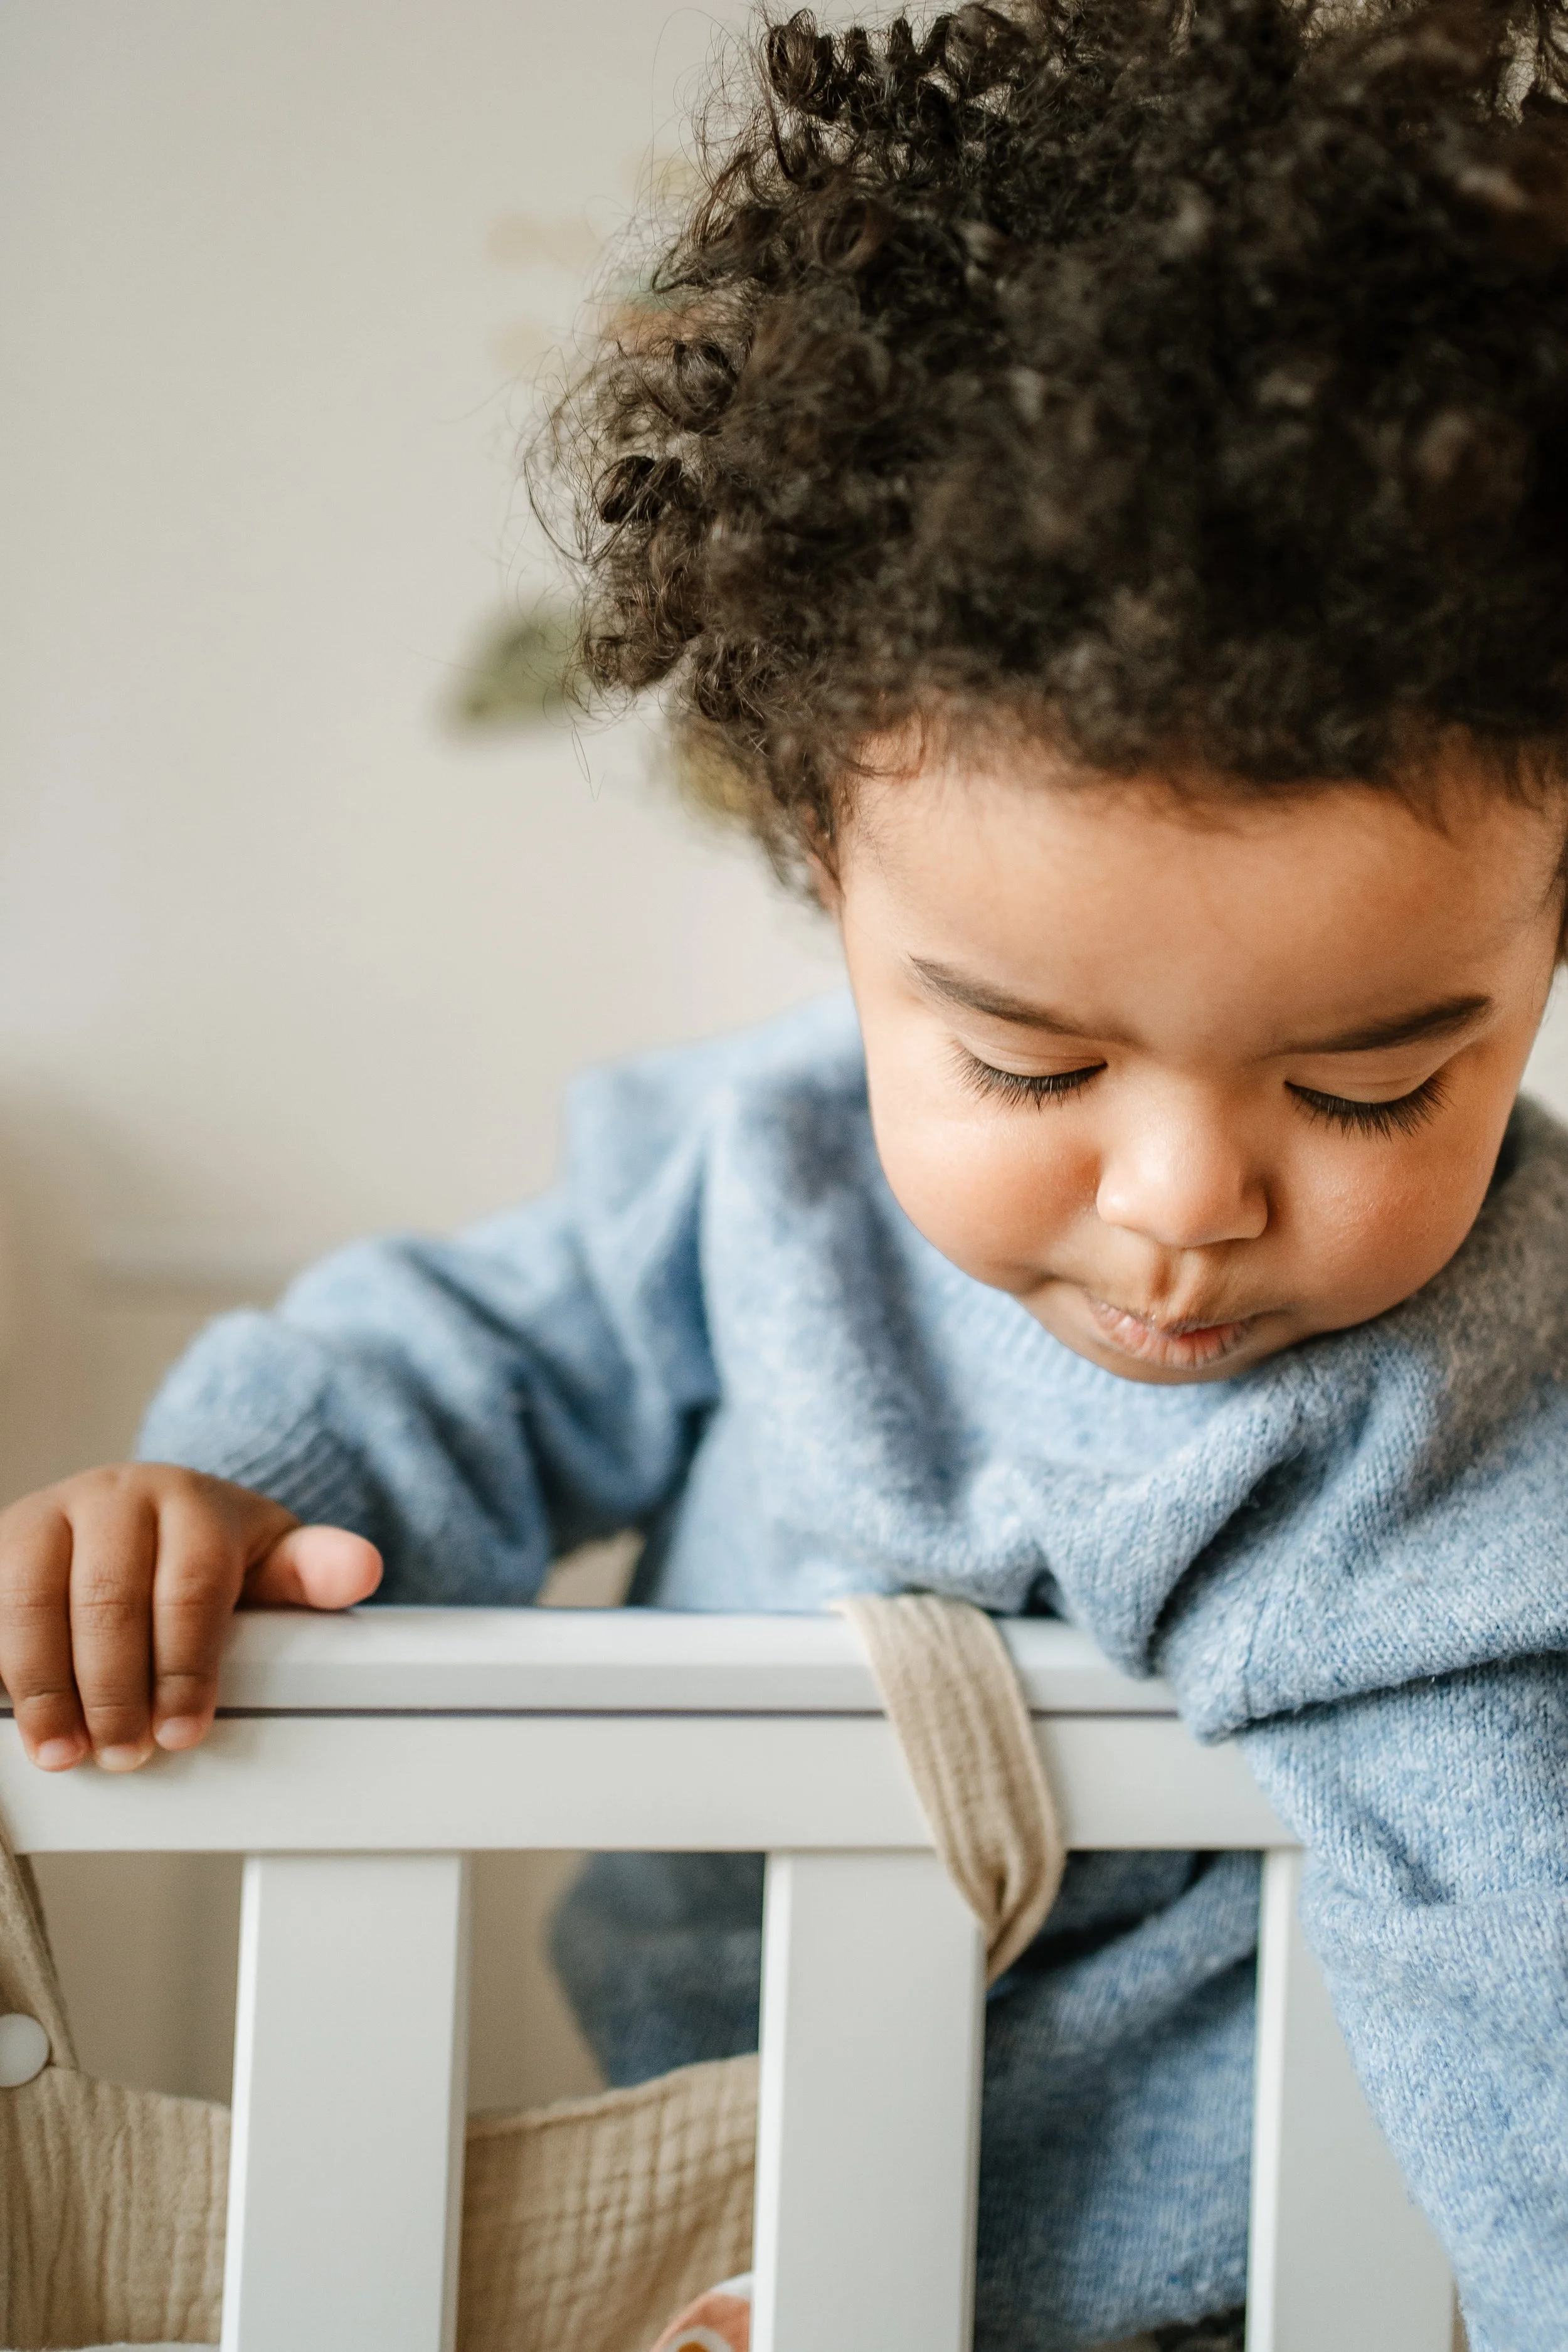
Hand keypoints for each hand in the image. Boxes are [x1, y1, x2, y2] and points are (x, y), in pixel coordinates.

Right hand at [0, 1464, 381, 1772]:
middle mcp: (111, 1497)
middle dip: (115, 1689)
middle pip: (108, 1599)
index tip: (184, 1732)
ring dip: (45, 1686)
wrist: (136, 1508)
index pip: (189, 1585)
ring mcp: (44, 1516)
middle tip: (126, 1755)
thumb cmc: (206, 1549)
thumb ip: (312, 1570)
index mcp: (187, 1501)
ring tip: (63, 1752)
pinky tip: (10, 1714)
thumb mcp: (267, 1556)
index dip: (186, 1667)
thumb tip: (361, 1570)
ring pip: (30, 1601)